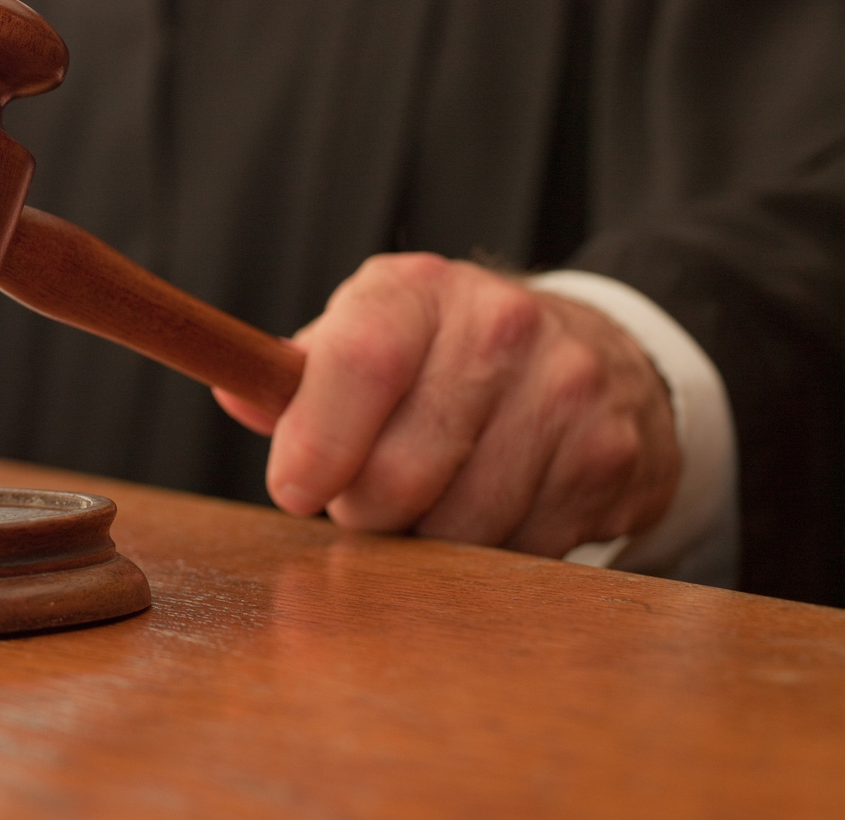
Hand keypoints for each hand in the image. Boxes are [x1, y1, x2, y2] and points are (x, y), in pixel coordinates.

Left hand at [214, 254, 679, 557]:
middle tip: (369, 497)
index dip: (317, 440)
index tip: (293, 487)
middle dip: (367, 507)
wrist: (597, 356)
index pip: (360, 360)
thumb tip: (235, 392)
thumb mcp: (370, 336)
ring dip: (429, 538)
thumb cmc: (447, 357)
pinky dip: (495, 553)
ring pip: (461, 524)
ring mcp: (565, 390)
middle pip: (402, 468)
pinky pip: (524, 551)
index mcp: (419, 291)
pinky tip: (495, 509)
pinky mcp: (609, 457)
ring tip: (433, 499)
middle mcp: (501, 326)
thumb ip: (298, 376)